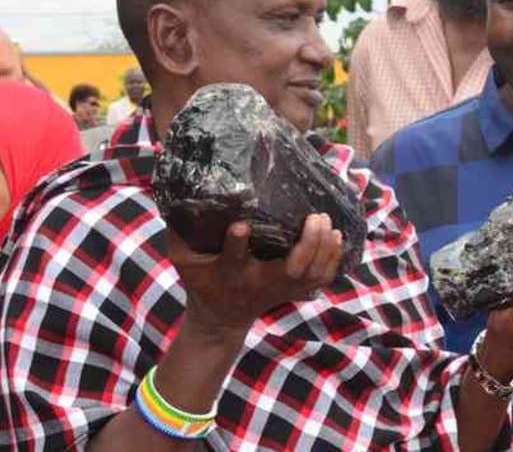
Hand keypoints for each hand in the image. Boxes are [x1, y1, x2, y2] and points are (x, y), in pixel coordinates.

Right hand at [168, 214, 343, 332]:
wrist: (220, 319)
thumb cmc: (201, 281)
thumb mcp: (182, 259)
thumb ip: (177, 232)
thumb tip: (176, 194)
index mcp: (229, 274)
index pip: (232, 260)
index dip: (236, 244)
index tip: (241, 226)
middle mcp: (259, 283)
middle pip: (291, 270)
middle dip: (307, 245)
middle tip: (314, 217)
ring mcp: (281, 290)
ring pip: (311, 275)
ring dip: (324, 249)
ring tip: (327, 222)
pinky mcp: (294, 293)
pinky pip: (321, 279)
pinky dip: (333, 259)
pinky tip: (337, 237)